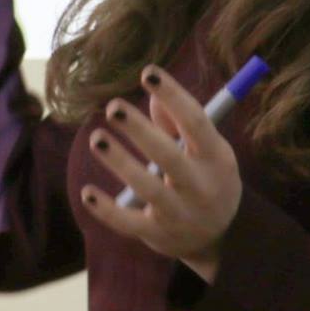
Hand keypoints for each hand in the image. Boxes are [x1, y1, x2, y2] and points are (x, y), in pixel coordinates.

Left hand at [77, 65, 241, 280]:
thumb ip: (180, 123)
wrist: (221, 237)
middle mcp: (200, 186)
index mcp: (215, 158)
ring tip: (96, 138)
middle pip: (168, 155)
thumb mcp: (206, 150)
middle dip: (140, 130)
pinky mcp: (157, 235)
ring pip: (147, 188)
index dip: (174, 96)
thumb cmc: (207, 177)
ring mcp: (178, 213)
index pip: (195, 122)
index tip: (148, 73)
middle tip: (113, 106)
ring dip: (120, 162)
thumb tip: (152, 93)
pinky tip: (88, 192)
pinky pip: (128, 223)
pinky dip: (106, 210)